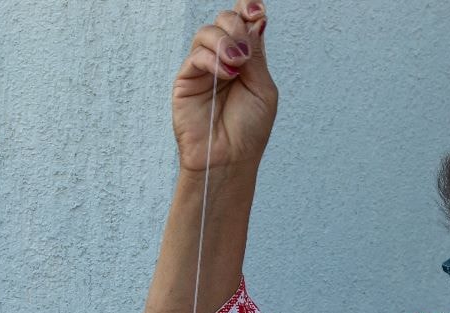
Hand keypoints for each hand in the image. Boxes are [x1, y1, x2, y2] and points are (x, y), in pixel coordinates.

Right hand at [173, 2, 274, 173]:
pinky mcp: (185, 80)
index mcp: (246, 59)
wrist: (229, 160)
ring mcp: (203, 68)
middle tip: (246, 53)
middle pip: (225, 20)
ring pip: (208, 32)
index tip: (257, 12)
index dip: (248, 9)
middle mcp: (223, 59)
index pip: (244, 21)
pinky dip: (212, 58)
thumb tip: (255, 20)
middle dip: (237, 27)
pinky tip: (226, 73)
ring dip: (226, 42)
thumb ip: (257, 54)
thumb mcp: (263, 88)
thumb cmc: (248, 132)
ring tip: (237, 64)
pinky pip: (195, 55)